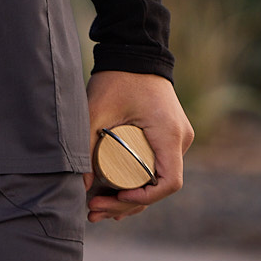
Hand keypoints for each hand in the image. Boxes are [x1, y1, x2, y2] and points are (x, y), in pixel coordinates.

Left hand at [83, 70, 192, 221]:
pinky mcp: (168, 136)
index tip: (116, 198)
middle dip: (126, 204)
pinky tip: (111, 196)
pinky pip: (157, 167)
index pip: (169, 182)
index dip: (144, 199)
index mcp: (169, 134)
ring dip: (130, 198)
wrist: (135, 51)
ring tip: (95, 207)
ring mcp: (176, 138)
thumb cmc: (118, 78)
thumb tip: (80, 185)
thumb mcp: (96, 110)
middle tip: (93, 210)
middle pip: (159, 186)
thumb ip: (85, 144)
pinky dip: (137, 184)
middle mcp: (180, 139)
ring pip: (157, 180)